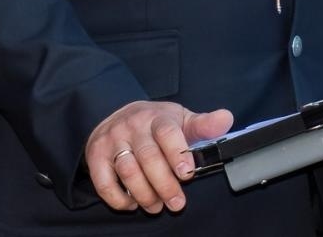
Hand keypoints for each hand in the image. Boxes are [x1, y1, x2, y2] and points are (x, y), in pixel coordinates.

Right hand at [84, 101, 232, 214]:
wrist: (116, 116)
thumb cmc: (155, 124)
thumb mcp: (181, 119)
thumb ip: (203, 125)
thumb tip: (226, 119)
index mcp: (157, 117)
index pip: (167, 132)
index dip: (177, 153)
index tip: (187, 173)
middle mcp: (132, 127)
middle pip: (148, 157)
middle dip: (164, 184)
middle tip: (177, 203)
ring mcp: (112, 141)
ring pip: (128, 171)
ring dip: (144, 194)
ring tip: (157, 206)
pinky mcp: (96, 157)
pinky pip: (104, 182)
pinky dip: (119, 199)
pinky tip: (132, 203)